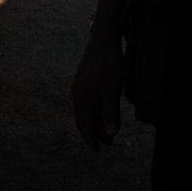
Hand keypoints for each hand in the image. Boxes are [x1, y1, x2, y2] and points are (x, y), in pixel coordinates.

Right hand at [70, 32, 125, 150]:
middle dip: (96, 133)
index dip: (91, 139)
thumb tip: (112, 134)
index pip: (84, 124)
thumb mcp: (113, 89)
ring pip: (88, 110)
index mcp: (82, 97)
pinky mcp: (86, 81)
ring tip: (110, 132)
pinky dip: (98, 111)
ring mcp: (81, 87)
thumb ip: (111, 112)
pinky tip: (106, 114)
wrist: (103, 39)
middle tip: (109, 144)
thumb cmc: (109, 64)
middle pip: (85, 119)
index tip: (98, 151)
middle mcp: (77, 93)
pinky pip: (90, 102)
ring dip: (98, 122)